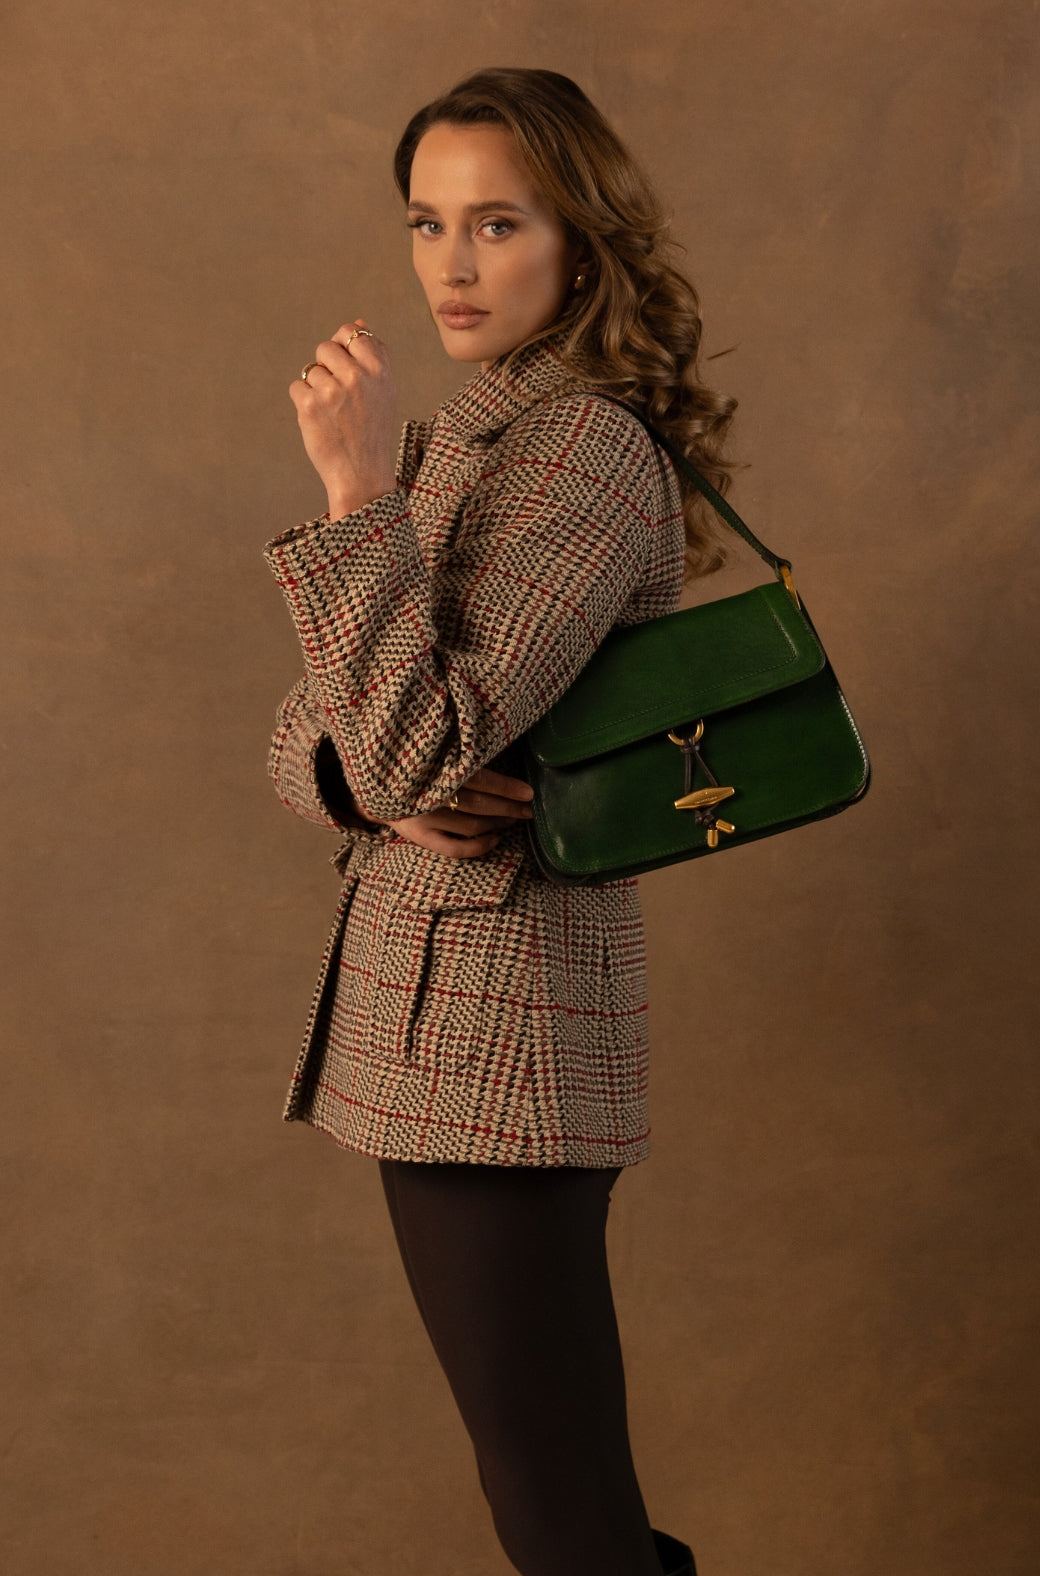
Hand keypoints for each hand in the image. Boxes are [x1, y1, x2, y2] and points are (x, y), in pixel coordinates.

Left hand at [289, 320, 396, 516]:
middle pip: (325, 347)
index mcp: (379, 371)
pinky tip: (320, 421)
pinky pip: (297, 387)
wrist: (362, 475)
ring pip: (310, 370)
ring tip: (332, 413)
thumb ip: (373, 355)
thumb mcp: (384, 391)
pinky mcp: (310, 406)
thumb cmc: (372, 431)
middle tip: (338, 396)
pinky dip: (303, 403)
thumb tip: (359, 321)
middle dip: (326, 367)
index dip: (343, 345)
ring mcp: (333, 391)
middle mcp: (358, 377)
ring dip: (315, 389)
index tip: (345, 367)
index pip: (352, 332)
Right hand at [388, 768, 534, 858]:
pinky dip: (479, 847)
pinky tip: (495, 840)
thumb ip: (459, 757)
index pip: (478, 779)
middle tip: (528, 808)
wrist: (375, 785)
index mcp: (434, 769)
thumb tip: (501, 758)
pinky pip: (456, 849)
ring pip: (471, 825)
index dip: (506, 787)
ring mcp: (424, 818)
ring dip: (497, 823)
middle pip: (478, 804)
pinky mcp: (420, 837)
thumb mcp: (433, 754)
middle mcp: (429, 795)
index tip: (528, 792)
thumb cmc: (415, 766)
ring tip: (514, 818)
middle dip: (508, 808)